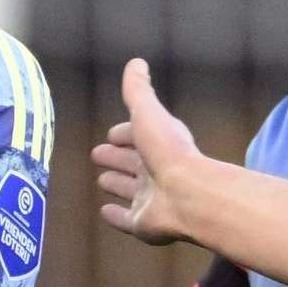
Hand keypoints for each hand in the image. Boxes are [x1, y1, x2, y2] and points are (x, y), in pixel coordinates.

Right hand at [91, 57, 229, 247]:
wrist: (188, 193)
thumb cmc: (168, 150)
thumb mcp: (149, 112)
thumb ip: (139, 90)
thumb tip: (136, 62)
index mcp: (157, 145)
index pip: (137, 136)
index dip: (125, 134)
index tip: (112, 134)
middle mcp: (155, 171)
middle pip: (132, 163)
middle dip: (117, 157)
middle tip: (99, 154)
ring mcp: (150, 199)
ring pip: (130, 190)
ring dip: (117, 184)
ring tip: (102, 179)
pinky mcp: (144, 224)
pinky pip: (127, 220)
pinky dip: (116, 216)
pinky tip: (105, 211)